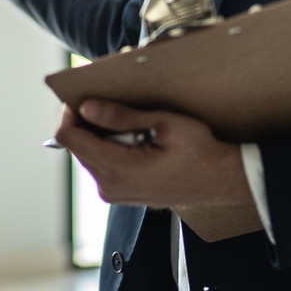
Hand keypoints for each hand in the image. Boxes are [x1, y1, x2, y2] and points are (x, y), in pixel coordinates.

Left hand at [55, 99, 252, 209]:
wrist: (222, 181)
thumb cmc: (200, 151)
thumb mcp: (165, 124)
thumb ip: (122, 116)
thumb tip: (86, 107)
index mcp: (118, 169)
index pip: (68, 137)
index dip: (69, 113)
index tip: (85, 96)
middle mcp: (110, 186)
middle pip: (74, 145)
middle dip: (86, 121)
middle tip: (113, 103)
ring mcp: (114, 193)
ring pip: (87, 154)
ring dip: (98, 134)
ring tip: (130, 123)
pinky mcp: (121, 193)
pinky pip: (101, 164)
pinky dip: (108, 146)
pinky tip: (133, 138)